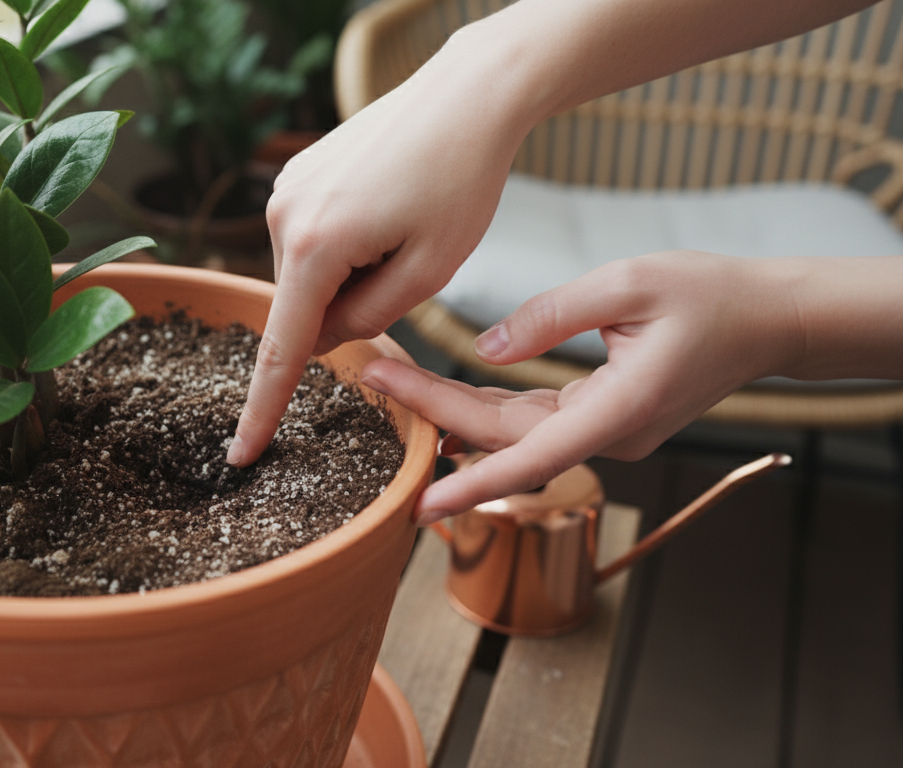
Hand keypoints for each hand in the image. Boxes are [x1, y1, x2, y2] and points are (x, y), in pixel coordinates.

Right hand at [227, 31, 537, 466]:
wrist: (465, 97)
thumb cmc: (461, 180)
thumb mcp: (430, 270)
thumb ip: (369, 318)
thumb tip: (325, 334)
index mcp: (316, 246)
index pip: (282, 350)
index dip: (263, 410)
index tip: (240, 455)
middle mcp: (284, 217)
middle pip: (308, 306)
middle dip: (353, 305)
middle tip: (411, 258)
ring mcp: (284, 192)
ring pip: (312, 274)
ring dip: (353, 272)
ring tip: (401, 223)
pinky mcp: (296, 177)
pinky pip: (313, 238)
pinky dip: (347, 244)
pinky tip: (386, 206)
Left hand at [359, 251, 800, 523]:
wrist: (766, 320)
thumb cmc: (707, 295)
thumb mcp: (629, 283)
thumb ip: (552, 316)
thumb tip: (485, 350)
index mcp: (619, 410)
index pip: (529, 456)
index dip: (471, 484)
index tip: (419, 503)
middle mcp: (609, 436)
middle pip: (503, 437)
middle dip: (433, 411)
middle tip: (372, 375)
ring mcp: (605, 433)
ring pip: (512, 433)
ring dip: (452, 411)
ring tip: (391, 379)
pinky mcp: (600, 420)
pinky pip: (531, 422)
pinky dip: (485, 406)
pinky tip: (440, 391)